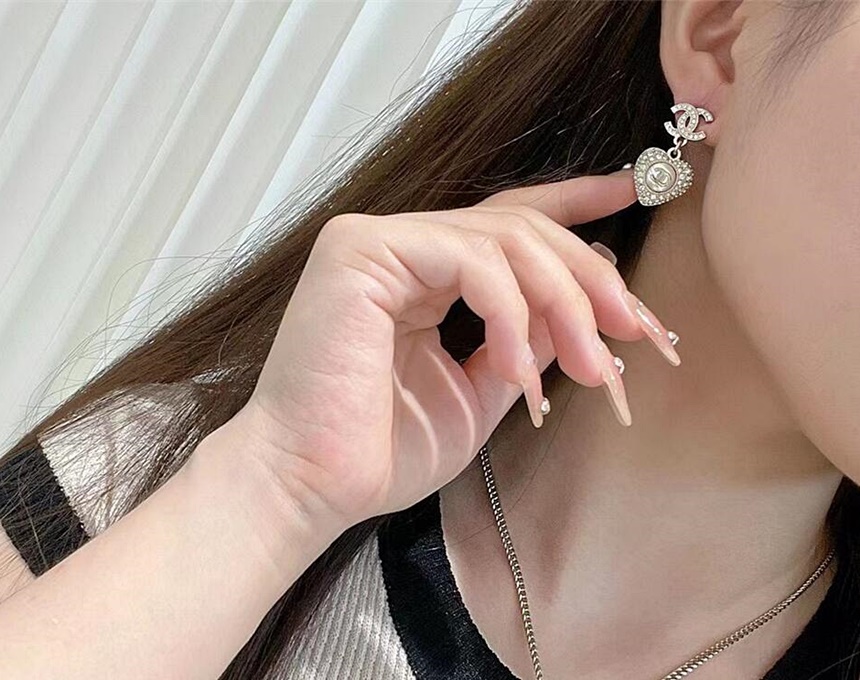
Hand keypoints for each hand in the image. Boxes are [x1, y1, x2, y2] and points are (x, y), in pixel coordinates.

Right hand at [232, 168, 679, 530]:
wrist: (311, 487)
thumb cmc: (383, 450)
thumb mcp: (480, 391)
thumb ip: (526, 341)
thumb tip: (581, 305)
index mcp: (423, 275)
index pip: (504, 221)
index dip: (571, 204)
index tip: (629, 196)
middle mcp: (401, 246)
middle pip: (519, 227)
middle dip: (588, 280)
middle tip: (634, 334)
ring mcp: (379, 241)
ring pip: (504, 237)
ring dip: (563, 303)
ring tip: (589, 368)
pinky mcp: (363, 249)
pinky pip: (469, 259)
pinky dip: (510, 314)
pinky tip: (515, 371)